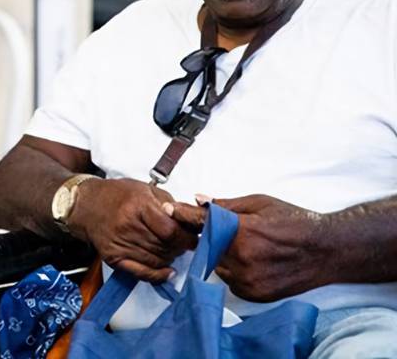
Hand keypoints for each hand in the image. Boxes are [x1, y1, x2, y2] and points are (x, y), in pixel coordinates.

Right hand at [69, 178, 198, 281]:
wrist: (86, 205)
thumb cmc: (116, 194)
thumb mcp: (144, 188)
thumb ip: (168, 203)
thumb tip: (188, 221)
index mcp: (137, 205)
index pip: (169, 230)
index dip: (186, 237)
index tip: (193, 237)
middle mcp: (127, 226)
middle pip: (164, 247)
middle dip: (180, 247)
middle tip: (184, 243)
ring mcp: (119, 244)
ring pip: (157, 261)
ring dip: (170, 258)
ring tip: (172, 250)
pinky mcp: (114, 258)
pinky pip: (141, 273)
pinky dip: (157, 275)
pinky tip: (167, 271)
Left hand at [171, 194, 328, 301]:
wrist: (325, 250)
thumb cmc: (293, 220)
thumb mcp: (259, 203)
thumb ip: (226, 204)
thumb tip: (198, 199)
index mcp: (242, 232)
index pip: (203, 223)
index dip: (184, 215)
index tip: (169, 210)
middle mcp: (241, 258)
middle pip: (207, 247)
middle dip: (206, 236)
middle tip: (215, 228)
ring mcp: (247, 280)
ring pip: (217, 265)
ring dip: (220, 255)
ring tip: (243, 245)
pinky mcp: (254, 295)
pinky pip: (230, 281)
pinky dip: (233, 270)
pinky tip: (250, 260)